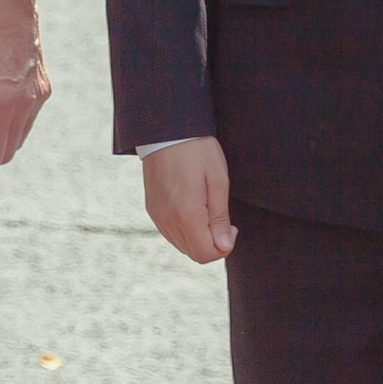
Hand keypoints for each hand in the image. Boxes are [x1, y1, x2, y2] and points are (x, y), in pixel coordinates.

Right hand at [143, 138, 236, 264]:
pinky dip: (184, 230)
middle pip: (193, 253)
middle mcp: (167, 219)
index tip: (231, 227)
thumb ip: (220, 218)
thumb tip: (224, 246)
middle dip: (211, 244)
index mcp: (186, 214)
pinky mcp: (151, 208)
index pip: (205, 254)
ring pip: (181, 245)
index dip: (224, 247)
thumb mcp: (218, 180)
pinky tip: (192, 210)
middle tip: (221, 219)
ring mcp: (157, 214)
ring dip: (197, 238)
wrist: (167, 129)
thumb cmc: (197, 150)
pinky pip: (169, 233)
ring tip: (207, 211)